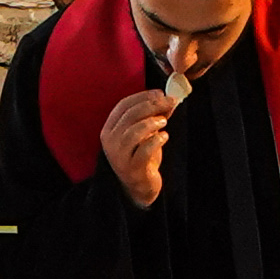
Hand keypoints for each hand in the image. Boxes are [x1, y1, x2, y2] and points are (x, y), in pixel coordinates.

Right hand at [100, 85, 180, 206]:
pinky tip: (164, 137)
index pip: (123, 105)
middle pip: (130, 116)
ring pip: (133, 132)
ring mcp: (119, 156)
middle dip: (152, 106)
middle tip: (169, 103)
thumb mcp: (145, 133)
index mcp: (110, 129)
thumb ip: (154, 116)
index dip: (142, 96)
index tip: (160, 93)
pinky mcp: (132, 168)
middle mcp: (110, 141)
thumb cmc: (141, 155)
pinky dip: (156, 140)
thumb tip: (168, 99)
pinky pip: (144, 150)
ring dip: (152, 123)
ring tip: (164, 122)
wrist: (140, 185)